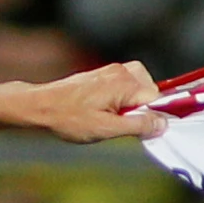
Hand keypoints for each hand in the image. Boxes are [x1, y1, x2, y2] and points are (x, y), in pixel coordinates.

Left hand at [22, 61, 169, 142]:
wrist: (40, 107)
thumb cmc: (69, 118)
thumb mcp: (106, 129)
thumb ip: (138, 125)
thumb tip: (163, 124)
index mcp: (126, 82)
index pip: (159, 100)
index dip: (152, 118)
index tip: (142, 131)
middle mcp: (123, 71)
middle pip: (151, 94)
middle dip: (141, 112)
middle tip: (117, 124)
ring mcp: (113, 70)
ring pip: (139, 92)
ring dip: (131, 107)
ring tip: (108, 118)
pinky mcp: (105, 74)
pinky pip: (126, 88)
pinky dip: (122, 102)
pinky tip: (104, 111)